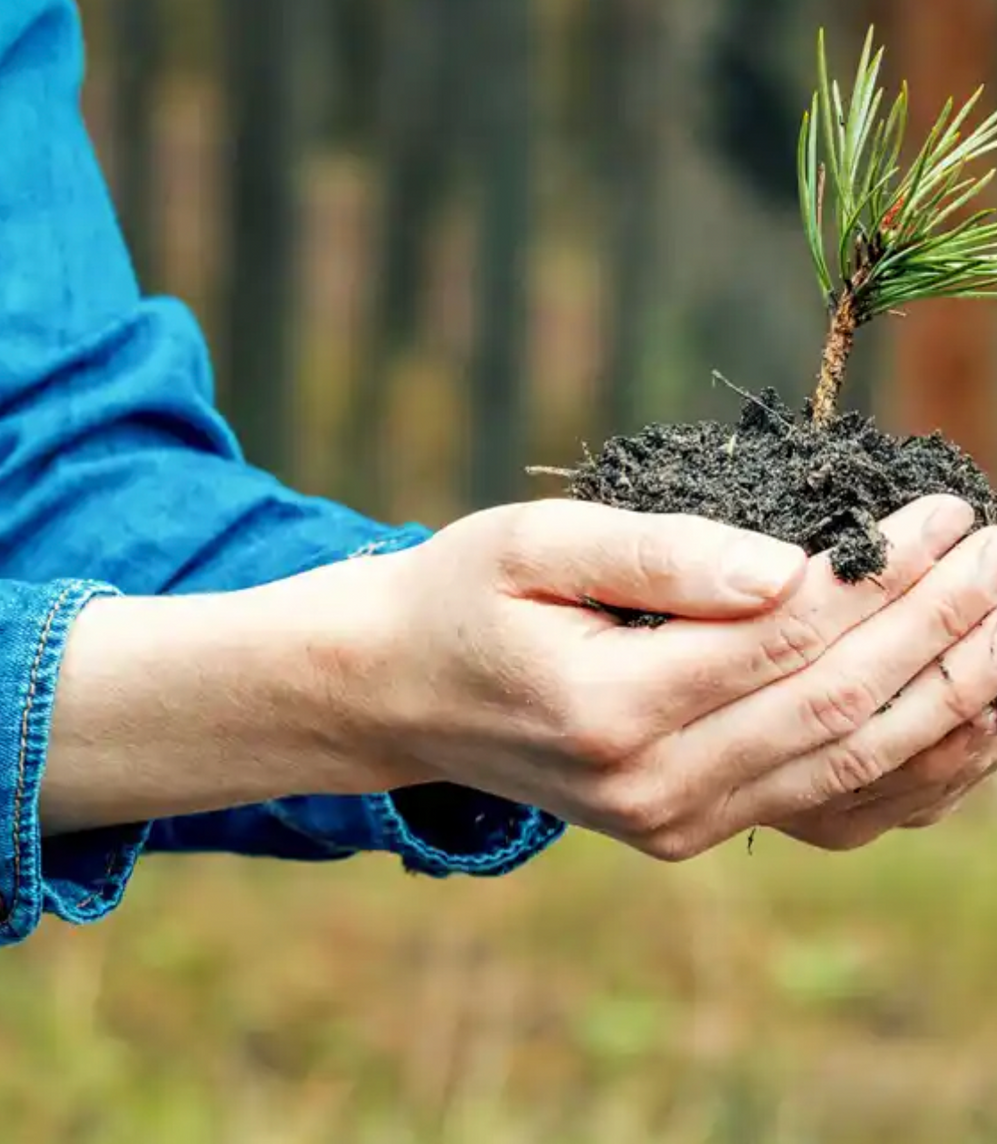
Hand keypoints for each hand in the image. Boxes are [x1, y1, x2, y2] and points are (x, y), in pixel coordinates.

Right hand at [342, 492, 996, 858]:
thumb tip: (786, 564)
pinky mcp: (685, 828)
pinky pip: (827, 801)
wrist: (398, 693)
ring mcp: (672, 822)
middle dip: (942, 626)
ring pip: (853, 763)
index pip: (789, 635)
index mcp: (609, 708)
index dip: (881, 573)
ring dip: (948, 691)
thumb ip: (654, 554)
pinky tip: (961, 706)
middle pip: (840, 704)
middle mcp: (652, 786)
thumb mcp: (530, 543)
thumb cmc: (461, 597)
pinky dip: (909, 757)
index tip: (942, 512)